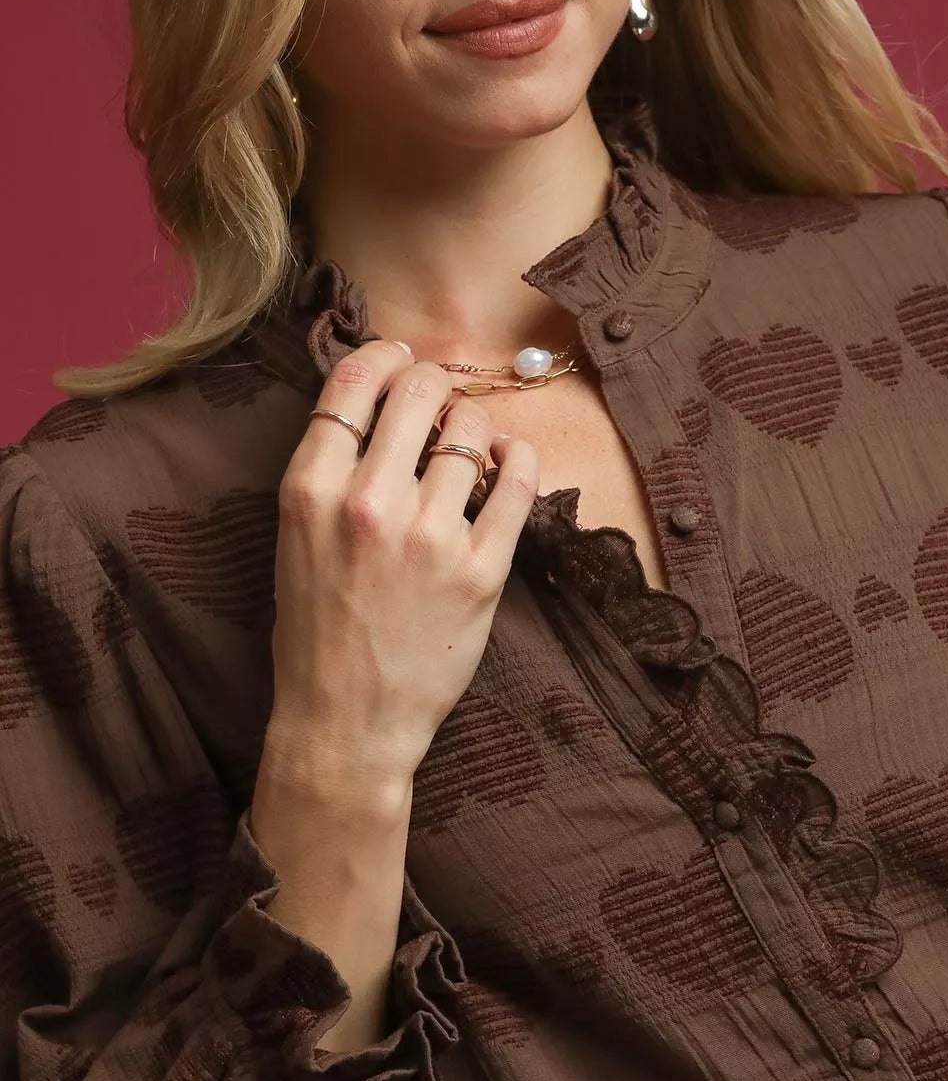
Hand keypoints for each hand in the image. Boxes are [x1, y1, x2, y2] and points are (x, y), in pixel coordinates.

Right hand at [264, 340, 538, 795]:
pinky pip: (516, 483)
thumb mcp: (297, 540)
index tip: (399, 362)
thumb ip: (331, 473)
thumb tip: (380, 407)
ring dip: (474, 428)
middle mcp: (368, 503)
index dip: (384, 358)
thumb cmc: (316, 633)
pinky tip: (509, 462)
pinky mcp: (481, 571)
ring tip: (467, 448)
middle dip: (434, 385)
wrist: (347, 722)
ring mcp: (430, 537)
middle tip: (441, 402)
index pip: (353, 381)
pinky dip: (517, 459)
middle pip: (418, 393)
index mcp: (310, 490)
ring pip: (471, 432)